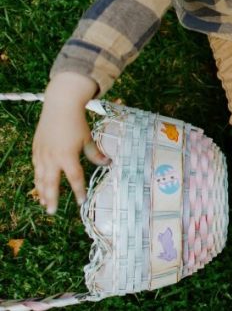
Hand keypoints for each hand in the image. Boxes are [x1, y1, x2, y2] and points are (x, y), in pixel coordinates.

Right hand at [32, 72, 108, 213]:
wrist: (60, 106)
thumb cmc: (77, 122)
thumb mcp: (88, 138)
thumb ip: (95, 154)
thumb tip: (107, 164)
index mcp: (67, 156)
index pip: (74, 178)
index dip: (78, 191)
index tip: (81, 201)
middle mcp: (52, 157)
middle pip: (51, 184)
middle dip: (51, 199)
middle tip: (52, 212)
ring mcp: (42, 154)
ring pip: (40, 178)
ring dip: (41, 192)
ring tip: (44, 203)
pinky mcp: (36, 149)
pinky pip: (36, 168)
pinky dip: (37, 179)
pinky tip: (39, 185)